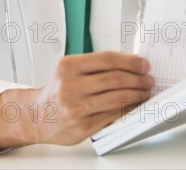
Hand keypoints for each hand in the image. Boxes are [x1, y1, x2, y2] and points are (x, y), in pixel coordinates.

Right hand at [0, 51, 153, 148]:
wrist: (37, 116)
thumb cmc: (58, 90)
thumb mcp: (70, 69)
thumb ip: (96, 65)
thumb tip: (130, 63)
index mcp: (68, 66)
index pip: (108, 59)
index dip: (130, 61)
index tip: (143, 63)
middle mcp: (70, 86)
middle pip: (115, 78)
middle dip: (137, 78)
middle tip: (148, 78)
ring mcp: (76, 108)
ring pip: (117, 98)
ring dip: (137, 94)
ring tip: (144, 91)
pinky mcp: (82, 127)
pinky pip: (112, 115)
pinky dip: (127, 109)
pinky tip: (134, 105)